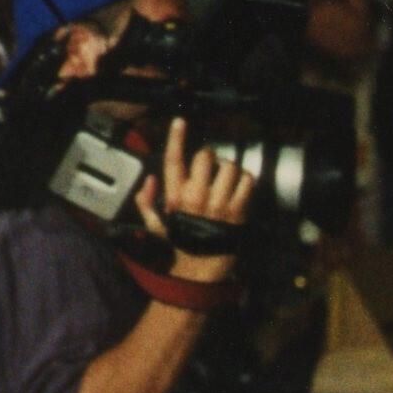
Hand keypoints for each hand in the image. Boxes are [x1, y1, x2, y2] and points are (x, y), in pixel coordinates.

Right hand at [133, 114, 256, 256]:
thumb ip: (146, 201)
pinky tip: (239, 186)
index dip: (177, 138)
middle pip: (205, 157)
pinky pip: (247, 183)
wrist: (200, 269)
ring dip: (228, 168)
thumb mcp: (155, 224)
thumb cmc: (179, 244)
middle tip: (210, 166)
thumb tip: (149, 180)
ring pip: (229, 167)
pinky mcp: (237, 211)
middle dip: (209, 157)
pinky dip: (246, 180)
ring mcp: (219, 204)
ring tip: (225, 177)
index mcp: (175, 196)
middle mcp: (197, 196)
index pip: (174, 160)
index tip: (180, 122)